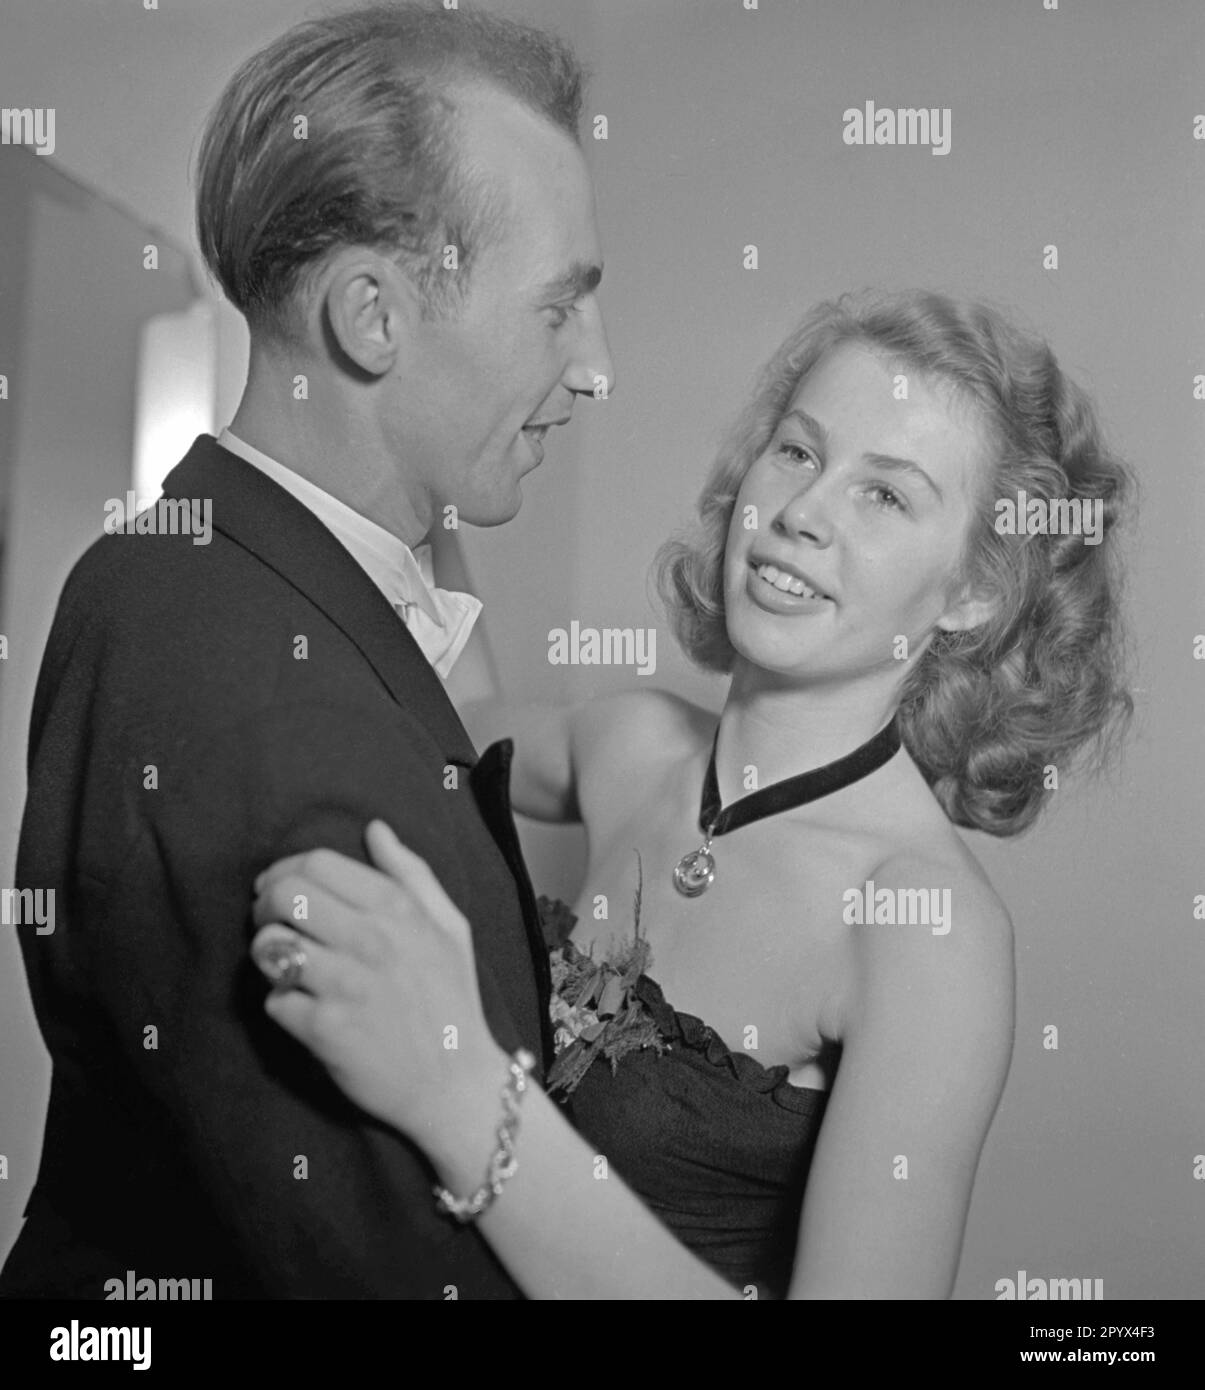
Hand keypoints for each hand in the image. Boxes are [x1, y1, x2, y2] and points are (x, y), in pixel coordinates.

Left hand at [250, 821, 505, 1155]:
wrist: (456, 1084)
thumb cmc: (452, 1000)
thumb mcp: (450, 927)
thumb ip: (412, 873)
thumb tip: (375, 829)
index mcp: (398, 909)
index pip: (317, 863)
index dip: (286, 870)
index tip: (281, 887)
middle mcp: (371, 940)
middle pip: (283, 895)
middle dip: (265, 905)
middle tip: (273, 922)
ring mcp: (346, 985)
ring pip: (269, 946)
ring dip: (267, 955)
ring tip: (286, 965)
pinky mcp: (325, 1029)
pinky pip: (274, 1000)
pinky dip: (282, 1005)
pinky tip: (304, 1010)